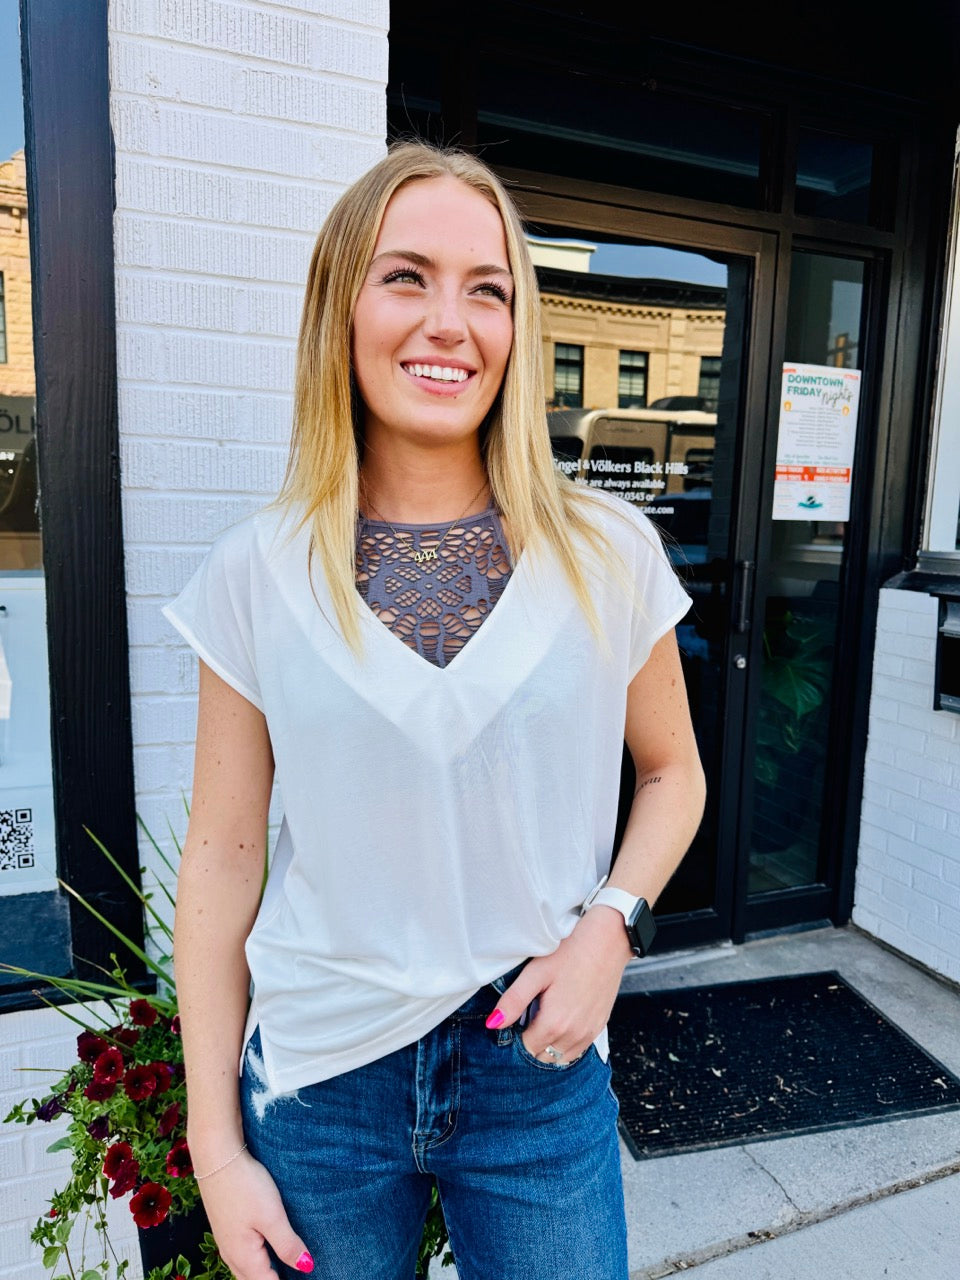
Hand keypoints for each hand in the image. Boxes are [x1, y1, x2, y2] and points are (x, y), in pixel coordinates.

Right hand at [197, 1149, 312, 1277]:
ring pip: (246, 1271)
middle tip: (295, 1272)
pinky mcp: (226, 1228)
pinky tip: (266, 1250)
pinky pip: (241, 1257)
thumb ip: (288, 1244)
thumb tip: (306, 1267)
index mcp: (244, 1258)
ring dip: (264, 1273)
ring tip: (284, 1267)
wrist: (217, 1158)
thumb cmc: (245, 1186)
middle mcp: (232, 1255)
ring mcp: (226, 1242)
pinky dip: (256, 1262)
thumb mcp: (272, 1216)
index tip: (306, 1275)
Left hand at [486, 906, 631, 1063]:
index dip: (514, 1039)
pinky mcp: (599, 1027)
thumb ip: (514, 1001)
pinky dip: (563, 1046)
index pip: (525, 1049)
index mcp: (554, 1023)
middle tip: (524, 1021)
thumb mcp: (536, 972)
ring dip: (546, 1048)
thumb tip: (493, 1024)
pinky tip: (559, 1025)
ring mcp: (589, 1033)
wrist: (608, 941)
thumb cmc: (570, 952)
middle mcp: (574, 1035)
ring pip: (559, 1059)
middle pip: (542, 1058)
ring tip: (540, 1022)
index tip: (512, 1022)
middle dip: (529, 1045)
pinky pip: (576, 1051)